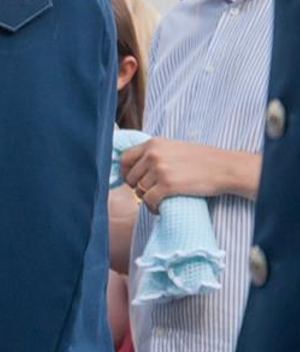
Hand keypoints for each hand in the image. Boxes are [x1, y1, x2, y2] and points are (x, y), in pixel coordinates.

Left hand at [119, 137, 254, 210]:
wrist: (225, 168)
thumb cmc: (202, 160)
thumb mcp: (174, 148)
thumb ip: (155, 153)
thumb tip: (136, 168)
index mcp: (153, 143)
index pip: (125, 158)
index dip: (125, 173)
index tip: (132, 181)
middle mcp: (153, 154)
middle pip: (131, 177)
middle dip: (137, 188)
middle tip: (150, 193)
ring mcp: (160, 169)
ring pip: (139, 191)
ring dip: (146, 199)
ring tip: (158, 201)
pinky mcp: (168, 185)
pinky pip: (149, 201)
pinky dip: (153, 208)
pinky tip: (161, 208)